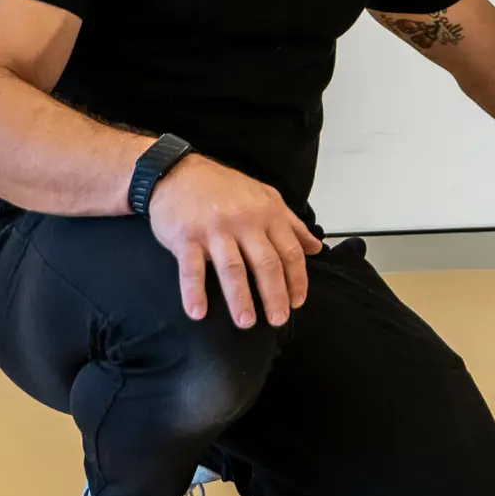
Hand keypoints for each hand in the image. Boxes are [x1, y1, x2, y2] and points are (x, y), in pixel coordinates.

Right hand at [148, 153, 323, 328]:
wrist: (178, 172)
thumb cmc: (225, 188)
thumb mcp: (265, 197)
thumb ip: (291, 224)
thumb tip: (316, 248)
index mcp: (267, 213)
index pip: (289, 251)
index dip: (297, 279)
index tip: (298, 302)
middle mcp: (244, 221)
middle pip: (265, 263)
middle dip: (274, 294)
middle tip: (278, 320)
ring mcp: (215, 229)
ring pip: (232, 268)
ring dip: (240, 298)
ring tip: (246, 322)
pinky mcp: (186, 237)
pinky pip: (192, 268)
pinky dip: (194, 292)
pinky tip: (198, 313)